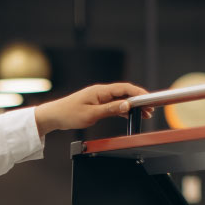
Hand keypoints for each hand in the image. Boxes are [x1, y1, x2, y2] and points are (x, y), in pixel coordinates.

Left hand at [34, 83, 153, 134]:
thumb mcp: (92, 114)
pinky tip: (129, 115)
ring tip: (144, 114)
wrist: (54, 116)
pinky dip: (122, 109)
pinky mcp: (96, 104)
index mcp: (100, 91)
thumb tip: (127, 105)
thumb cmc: (69, 114)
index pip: (124, 88)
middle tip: (150, 110)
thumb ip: (110, 109)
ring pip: (120, 100)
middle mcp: (101, 92)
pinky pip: (113, 104)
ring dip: (132, 106)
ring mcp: (99, 98)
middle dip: (138, 101)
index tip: (149, 99)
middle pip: (124, 94)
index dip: (138, 93)